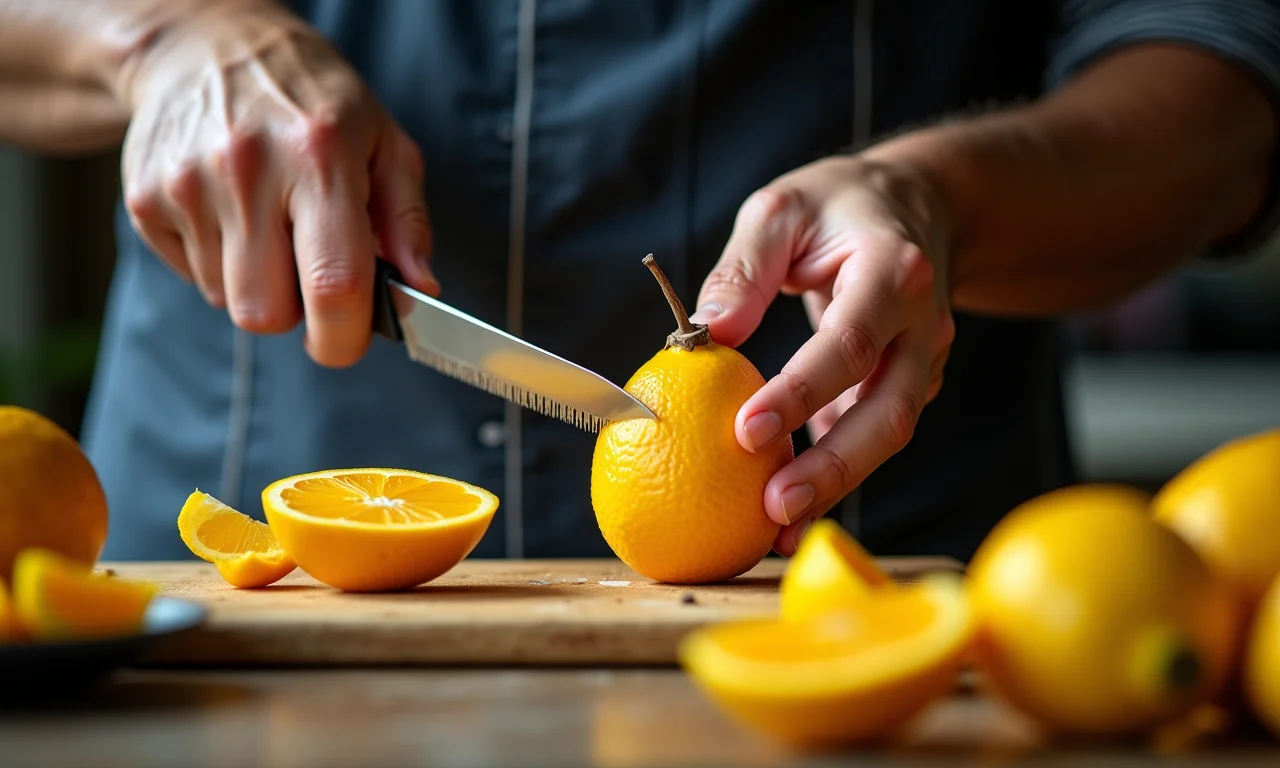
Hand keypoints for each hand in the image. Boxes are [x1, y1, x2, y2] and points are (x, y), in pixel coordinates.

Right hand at [118, 1, 437, 366]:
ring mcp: (187, 185)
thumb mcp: (383, 141)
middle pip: (265, 313)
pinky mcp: (144, 199)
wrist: (205, 45)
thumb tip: (420, 289)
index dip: (344, 337)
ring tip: (269, 226)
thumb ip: (407, 221)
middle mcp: (247, 170)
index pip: (333, 285)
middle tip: (309, 272)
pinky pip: (191, 277)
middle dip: (294, 313)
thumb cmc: (310, 99)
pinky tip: (231, 215)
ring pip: (227, 300)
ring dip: (257, 282)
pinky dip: (218, 263)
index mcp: (320, 158)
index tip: (349, 339)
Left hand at [692, 156, 954, 555]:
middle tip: (774, 510)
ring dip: (835, 485)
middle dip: (832, 468)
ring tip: (777, 533)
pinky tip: (791, 503)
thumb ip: (743, 269)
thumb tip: (706, 335)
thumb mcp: (782, 209)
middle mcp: (923, 325)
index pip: (849, 343)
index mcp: (893, 271)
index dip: (801, 393)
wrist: (921, 204)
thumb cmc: (838, 206)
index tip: (745, 432)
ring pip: (888, 434)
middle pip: (888, 412)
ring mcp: (926, 360)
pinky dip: (836, 469)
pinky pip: (873, 431)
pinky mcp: (911, 384)